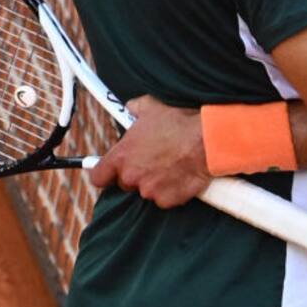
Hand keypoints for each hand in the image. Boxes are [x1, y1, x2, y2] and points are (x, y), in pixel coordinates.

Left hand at [89, 95, 209, 208]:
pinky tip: (182, 174)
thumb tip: (130, 108)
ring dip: (156, 181)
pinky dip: (172, 189)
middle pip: (125, 183)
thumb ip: (135, 109)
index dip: (105, 173)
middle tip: (153, 160)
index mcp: (122, 156)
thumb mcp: (152, 107)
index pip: (98, 176)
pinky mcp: (168, 199)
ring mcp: (150, 190)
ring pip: (147, 190)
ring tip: (173, 163)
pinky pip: (165, 198)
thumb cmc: (181, 122)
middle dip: (137, 173)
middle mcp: (132, 176)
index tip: (111, 171)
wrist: (208, 139)